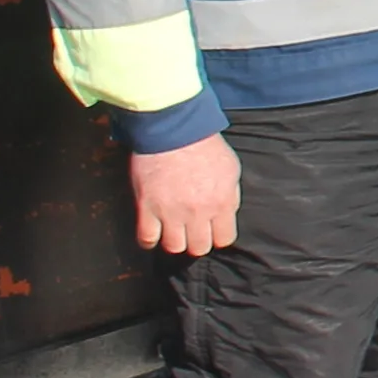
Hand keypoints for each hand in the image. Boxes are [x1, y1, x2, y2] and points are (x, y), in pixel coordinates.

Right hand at [133, 135, 240, 258]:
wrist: (174, 130)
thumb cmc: (204, 146)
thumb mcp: (231, 169)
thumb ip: (231, 195)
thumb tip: (228, 213)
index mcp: (222, 203)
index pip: (224, 239)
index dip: (219, 236)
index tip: (213, 231)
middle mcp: (198, 213)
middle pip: (199, 247)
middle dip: (197, 241)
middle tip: (193, 232)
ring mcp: (170, 212)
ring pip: (174, 247)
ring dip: (175, 241)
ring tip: (174, 232)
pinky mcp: (147, 208)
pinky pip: (146, 238)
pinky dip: (149, 241)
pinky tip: (154, 236)